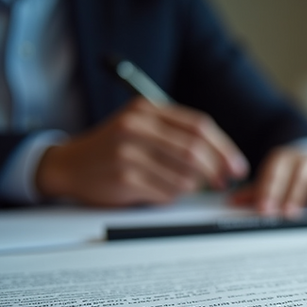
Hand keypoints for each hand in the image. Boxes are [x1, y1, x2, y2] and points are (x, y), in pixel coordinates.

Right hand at [36, 98, 248, 206]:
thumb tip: (223, 158)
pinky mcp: (124, 178)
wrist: (68, 165)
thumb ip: (176, 134)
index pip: (198, 126)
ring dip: (192, 186)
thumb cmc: (113, 147)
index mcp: (146, 110)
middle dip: (217, 170)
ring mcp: (129, 152)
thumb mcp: (141, 126)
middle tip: (224, 182)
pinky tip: (160, 191)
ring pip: (184, 176)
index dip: (224, 148)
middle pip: (195, 150)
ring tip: (182, 185)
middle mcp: (137, 127)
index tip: (237, 165)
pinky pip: (167, 192)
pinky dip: (172, 195)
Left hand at [230, 146, 306, 215]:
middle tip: (288, 215)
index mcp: (287, 160)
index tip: (264, 210)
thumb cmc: (291, 177)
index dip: (270, 189)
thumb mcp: (273, 181)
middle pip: (302, 175)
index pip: (277, 172)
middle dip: (295, 195)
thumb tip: (232, 204)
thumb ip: (257, 192)